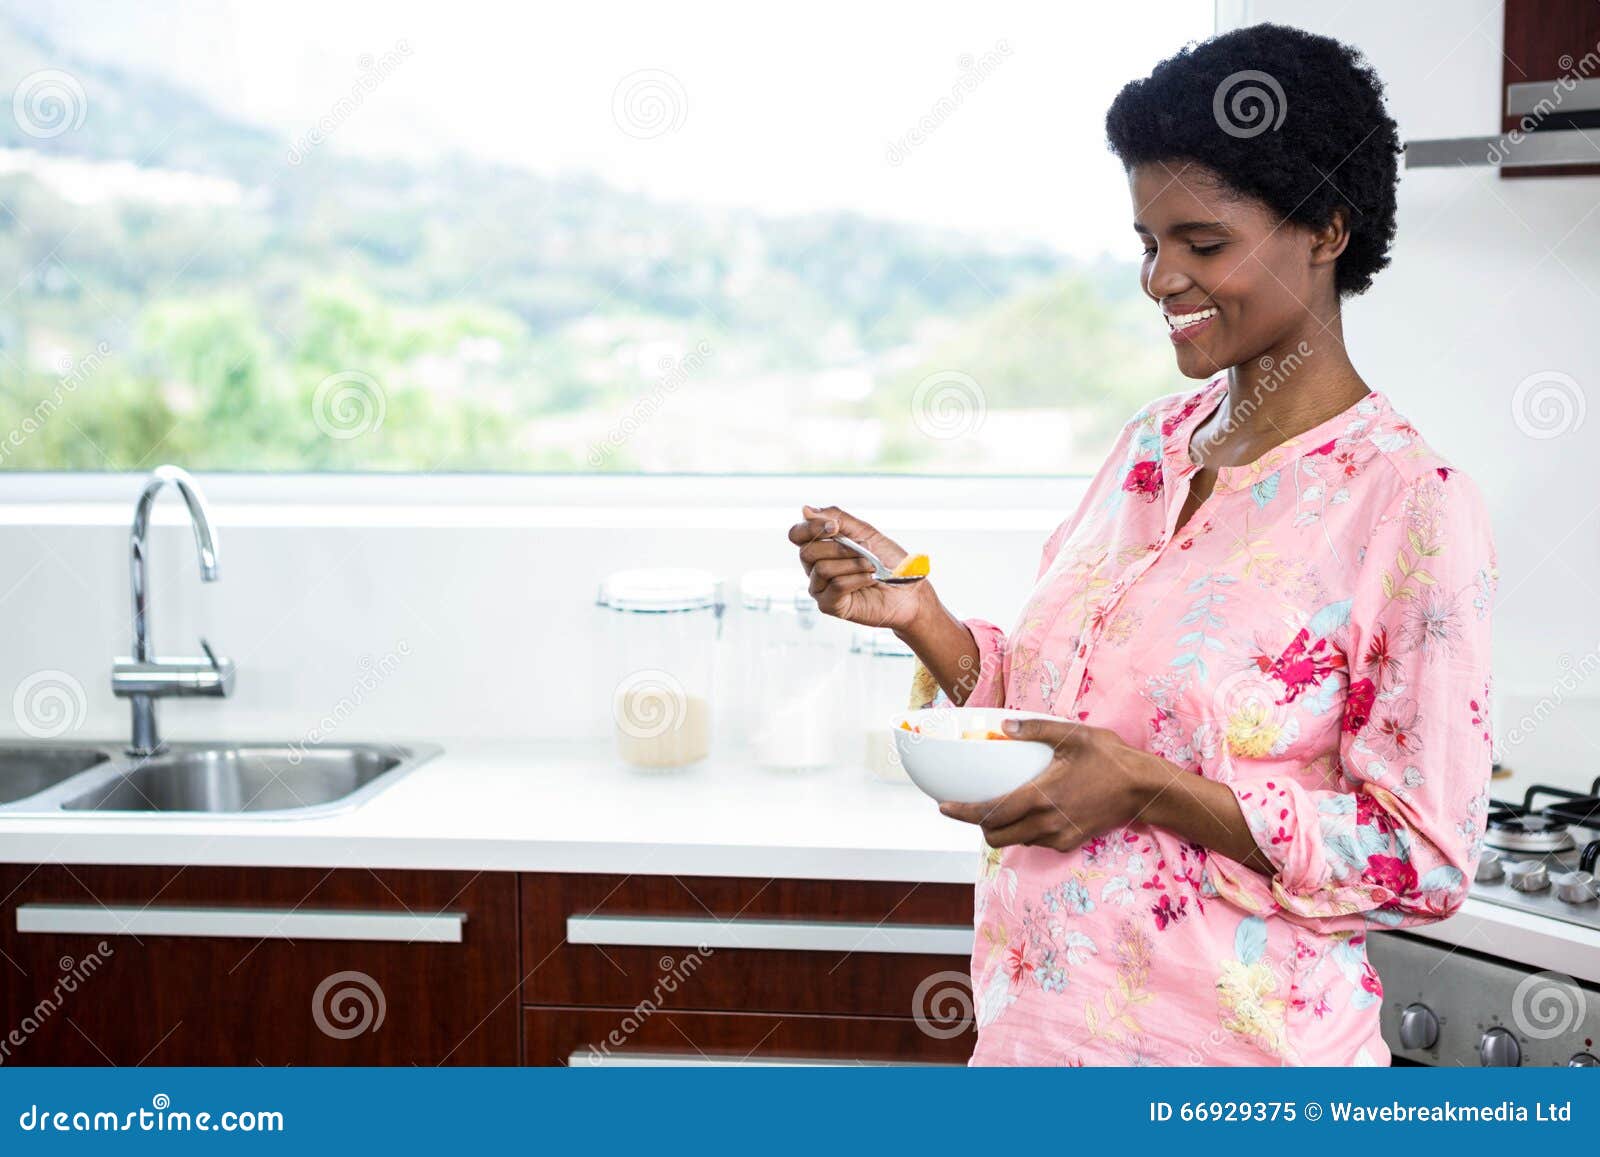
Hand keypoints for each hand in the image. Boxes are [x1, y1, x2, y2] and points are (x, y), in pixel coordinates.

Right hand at [788, 504, 932, 630]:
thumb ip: (837, 519)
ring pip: (822, 569)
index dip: (811, 528)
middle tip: (866, 549)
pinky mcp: (829, 605)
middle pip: (807, 552)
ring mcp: (820, 588)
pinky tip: (871, 579)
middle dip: (840, 548)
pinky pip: (835, 586)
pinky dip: (857, 579)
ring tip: (872, 566)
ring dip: (853, 564)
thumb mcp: (864, 532)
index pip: (797, 534)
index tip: (835, 527)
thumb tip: (805, 510)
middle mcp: (815, 567)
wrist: (908, 590)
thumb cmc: (888, 561)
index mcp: (821, 547)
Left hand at [938, 717, 1168, 852]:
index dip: (962, 813)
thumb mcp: (1072, 735)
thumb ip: (1035, 730)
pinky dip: (1026, 830)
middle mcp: (1045, 823)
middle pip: (995, 837)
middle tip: (976, 805)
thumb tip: (1005, 726)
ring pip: (1015, 841)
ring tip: (1006, 804)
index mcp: (1039, 796)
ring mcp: (1058, 836)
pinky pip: (1036, 841)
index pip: (990, 813)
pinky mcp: (1070, 843)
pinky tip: (1033, 810)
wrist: (1143, 789)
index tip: (943, 807)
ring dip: (1004, 828)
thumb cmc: (1109, 757)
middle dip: (980, 824)